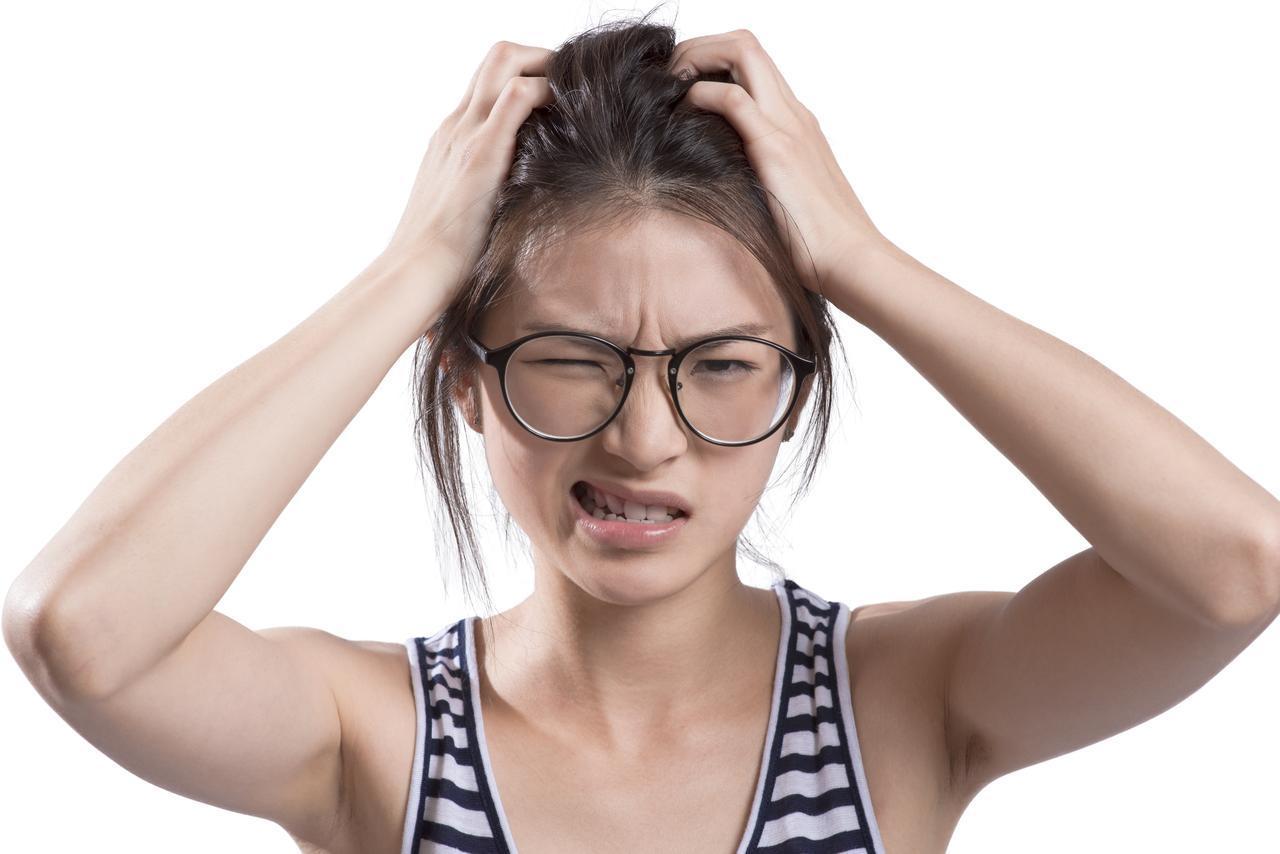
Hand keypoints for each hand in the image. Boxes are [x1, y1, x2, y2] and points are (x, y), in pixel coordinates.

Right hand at [381, 41, 553, 297]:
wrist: (416, 274)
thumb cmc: (445, 259)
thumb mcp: (469, 214)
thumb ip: (490, 195)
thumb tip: (527, 208)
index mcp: (451, 139)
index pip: (488, 81)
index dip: (527, 74)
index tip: (561, 96)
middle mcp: (456, 127)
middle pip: (497, 57)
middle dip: (541, 57)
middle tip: (576, 83)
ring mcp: (466, 135)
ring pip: (504, 61)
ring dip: (546, 64)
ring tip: (579, 92)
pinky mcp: (480, 153)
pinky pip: (516, 96)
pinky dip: (547, 90)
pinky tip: (571, 113)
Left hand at [670, 30, 881, 296]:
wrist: (852, 261)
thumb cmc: (818, 243)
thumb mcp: (781, 198)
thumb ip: (756, 178)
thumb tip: (714, 186)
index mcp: (795, 123)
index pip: (752, 64)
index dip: (711, 59)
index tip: (678, 85)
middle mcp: (793, 114)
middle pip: (745, 44)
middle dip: (697, 47)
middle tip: (666, 76)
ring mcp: (788, 126)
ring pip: (741, 52)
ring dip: (695, 56)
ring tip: (667, 84)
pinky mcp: (777, 149)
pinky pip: (732, 100)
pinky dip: (699, 94)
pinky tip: (681, 114)